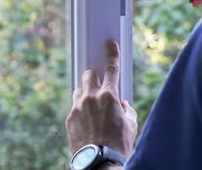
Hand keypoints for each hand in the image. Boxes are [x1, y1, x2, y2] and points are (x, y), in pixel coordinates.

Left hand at [66, 40, 137, 158]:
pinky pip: (74, 107)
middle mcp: (91, 98)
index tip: (109, 44)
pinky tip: (87, 122)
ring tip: (92, 108)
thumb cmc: (119, 145)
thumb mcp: (131, 125)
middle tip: (99, 86)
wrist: (100, 163)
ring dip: (85, 94)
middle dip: (94, 77)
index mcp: (109, 96)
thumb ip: (127, 109)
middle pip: (88, 74)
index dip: (111, 54)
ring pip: (79, 90)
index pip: (111, 68)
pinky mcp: (69, 118)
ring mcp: (78, 107)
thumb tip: (122, 104)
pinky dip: (80, 110)